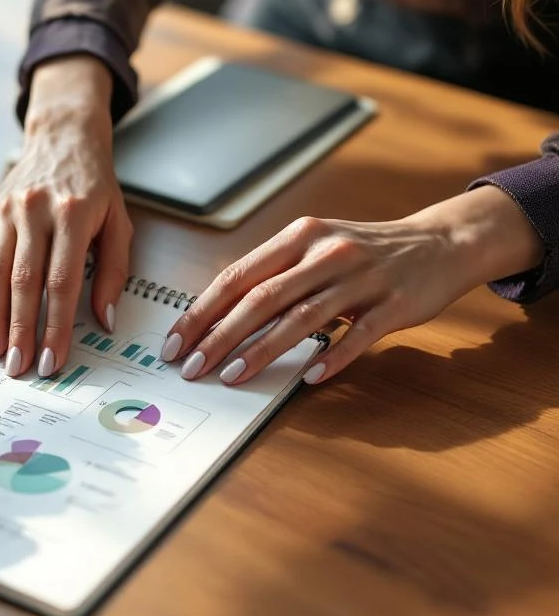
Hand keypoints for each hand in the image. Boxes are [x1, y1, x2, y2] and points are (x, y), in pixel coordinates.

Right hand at [0, 55, 133, 378]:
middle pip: (24, 283)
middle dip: (21, 331)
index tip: (53, 361)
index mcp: (73, 215)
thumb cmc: (95, 186)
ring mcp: (5, 211)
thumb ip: (114, 271)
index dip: (56, 326)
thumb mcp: (119, 222)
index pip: (62, 282)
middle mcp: (35, 212)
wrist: (63, 137)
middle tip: (18, 368)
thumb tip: (105, 321)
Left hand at [161, 187, 543, 385]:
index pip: (237, 276)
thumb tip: (217, 315)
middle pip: (262, 299)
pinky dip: (333, 357)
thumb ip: (273, 274)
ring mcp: (361, 278)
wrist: (440, 242)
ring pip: (302, 318)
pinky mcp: (394, 303)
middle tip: (193, 368)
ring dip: (262, 351)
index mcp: (299, 237)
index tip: (175, 342)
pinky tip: (309, 378)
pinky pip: (358, 334)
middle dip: (220, 336)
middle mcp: (325, 253)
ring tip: (233, 377)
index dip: (202, 311)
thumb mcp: (314, 248)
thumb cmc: (363, 251)